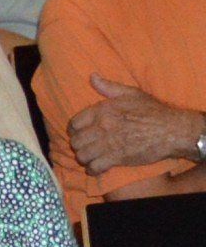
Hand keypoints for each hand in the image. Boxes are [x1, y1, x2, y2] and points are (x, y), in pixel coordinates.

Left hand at [70, 78, 203, 177]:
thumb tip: (92, 77)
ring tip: (89, 157)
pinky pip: (95, 167)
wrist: (171, 130)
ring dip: (84, 158)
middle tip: (84, 146)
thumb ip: (108, 87)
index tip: (78, 133)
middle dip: (78, 145)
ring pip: (82, 155)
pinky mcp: (117, 158)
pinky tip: (96, 168)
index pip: (74, 123)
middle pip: (76, 141)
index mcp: (102, 110)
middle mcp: (101, 127)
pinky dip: (93, 169)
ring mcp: (108, 143)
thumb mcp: (131, 93)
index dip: (74, 129)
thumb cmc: (153, 111)